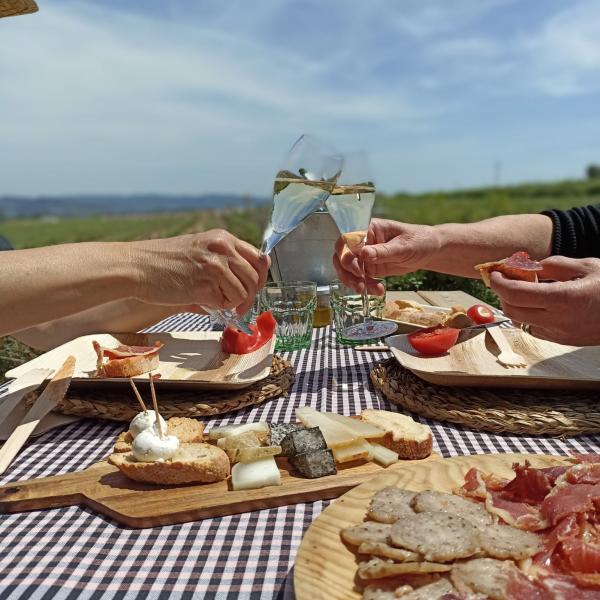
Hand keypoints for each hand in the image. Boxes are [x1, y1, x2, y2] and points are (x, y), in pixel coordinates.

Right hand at [133, 230, 269, 314]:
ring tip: (214, 299)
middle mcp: (222, 249)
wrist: (136, 266)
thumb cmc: (164, 261)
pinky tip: (202, 299)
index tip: (254, 288)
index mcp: (223, 238)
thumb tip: (249, 284)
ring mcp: (214, 267)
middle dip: (250, 296)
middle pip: (255, 278)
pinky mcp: (204, 286)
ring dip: (232, 302)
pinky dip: (218, 307)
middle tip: (238, 305)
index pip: (259, 258)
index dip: (261, 277)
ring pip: (243, 293)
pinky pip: (225, 303)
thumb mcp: (200, 249)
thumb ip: (224, 262)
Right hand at [333, 219, 439, 293]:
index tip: (358, 270)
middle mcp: (363, 242)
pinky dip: (366, 286)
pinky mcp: (370, 268)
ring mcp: (365, 256)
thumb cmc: (419, 240)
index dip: (346, 255)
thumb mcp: (403, 246)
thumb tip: (363, 254)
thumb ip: (383, 251)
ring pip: (348, 270)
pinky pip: (360, 279)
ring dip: (355, 282)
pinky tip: (377, 290)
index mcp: (369, 229)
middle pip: (342, 256)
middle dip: (347, 273)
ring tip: (367, 290)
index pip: (347, 240)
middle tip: (359, 285)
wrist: (429, 251)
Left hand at [489, 255, 599, 345]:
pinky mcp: (563, 341)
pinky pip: (534, 328)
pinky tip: (540, 302)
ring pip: (520, 321)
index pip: (514, 294)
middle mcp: (558, 320)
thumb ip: (552, 265)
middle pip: (511, 309)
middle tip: (506, 278)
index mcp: (563, 299)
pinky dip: (528, 314)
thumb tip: (526, 265)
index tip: (494, 272)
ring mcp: (560, 334)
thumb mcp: (586, 266)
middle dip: (502, 293)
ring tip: (524, 288)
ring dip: (514, 304)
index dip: (498, 282)